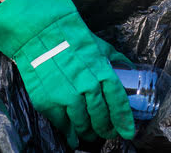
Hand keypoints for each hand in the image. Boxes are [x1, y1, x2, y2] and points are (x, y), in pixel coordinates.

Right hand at [0, 0, 134, 145]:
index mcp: (102, 72)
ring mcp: (67, 96)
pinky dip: (69, 133)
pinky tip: (72, 137)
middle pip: (100, 116)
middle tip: (107, 133)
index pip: (118, 102)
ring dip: (88, 132)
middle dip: (106, 128)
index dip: (124, 120)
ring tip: (90, 135)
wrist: (40, 33)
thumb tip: (130, 69)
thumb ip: (115, 59)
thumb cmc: (71, 37)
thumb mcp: (99, 45)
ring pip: (82, 123)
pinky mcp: (48, 101)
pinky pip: (62, 123)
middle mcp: (87, 87)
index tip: (128, 131)